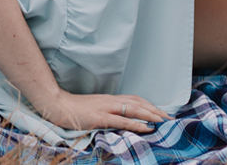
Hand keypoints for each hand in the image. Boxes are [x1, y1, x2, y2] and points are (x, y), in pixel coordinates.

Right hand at [29, 90, 167, 133]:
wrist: (56, 105)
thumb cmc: (73, 109)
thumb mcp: (93, 108)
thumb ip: (107, 112)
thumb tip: (120, 119)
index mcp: (109, 99)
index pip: (135, 99)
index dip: (150, 105)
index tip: (162, 112)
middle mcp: (110, 101)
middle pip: (139, 103)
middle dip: (156, 110)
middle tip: (170, 118)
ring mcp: (106, 108)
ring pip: (134, 109)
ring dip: (151, 115)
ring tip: (164, 121)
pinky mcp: (100, 117)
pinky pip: (122, 120)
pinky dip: (137, 123)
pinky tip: (147, 127)